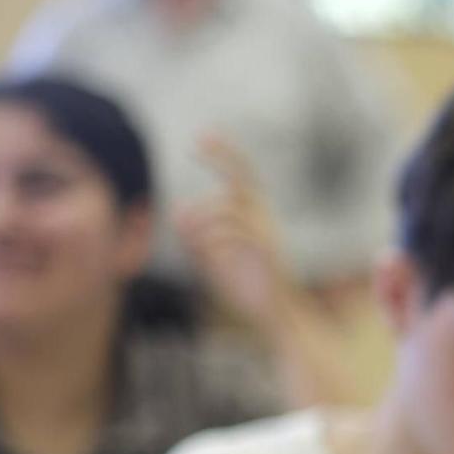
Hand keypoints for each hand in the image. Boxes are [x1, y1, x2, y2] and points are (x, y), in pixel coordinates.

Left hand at [177, 135, 299, 329]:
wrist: (277, 315)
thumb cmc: (247, 286)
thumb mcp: (214, 257)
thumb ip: (196, 234)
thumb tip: (177, 212)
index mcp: (255, 216)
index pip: (242, 176)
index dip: (224, 155)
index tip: (202, 139)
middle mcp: (264, 218)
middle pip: (244, 177)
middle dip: (223, 156)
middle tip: (198, 142)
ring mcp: (267, 234)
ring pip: (228, 207)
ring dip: (200, 216)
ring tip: (184, 232)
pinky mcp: (267, 252)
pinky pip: (235, 234)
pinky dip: (213, 239)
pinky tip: (206, 254)